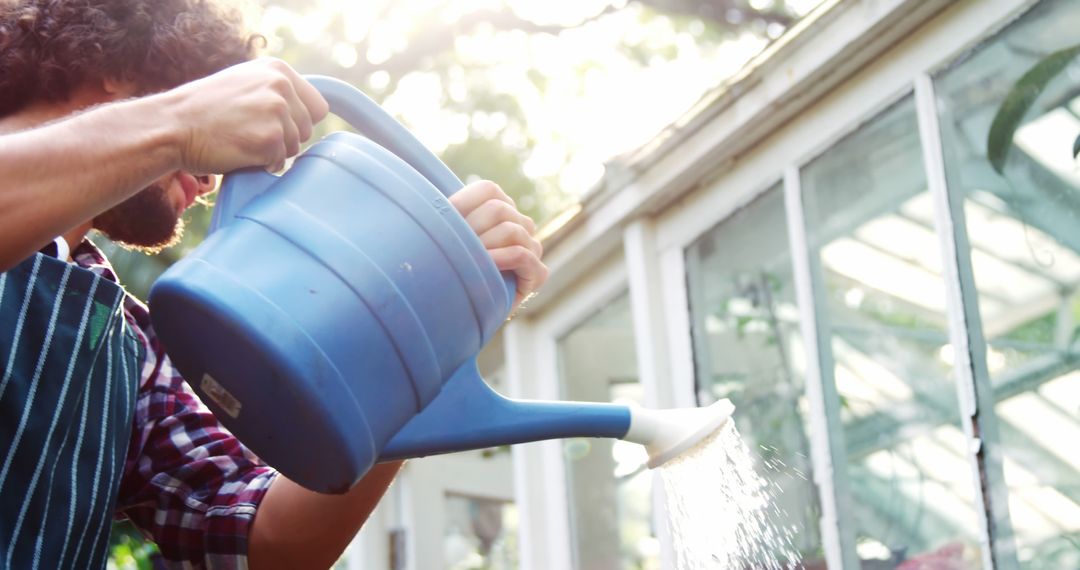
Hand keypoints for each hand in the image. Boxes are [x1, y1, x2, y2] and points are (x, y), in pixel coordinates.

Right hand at [165, 57, 328, 173]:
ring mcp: (277, 111)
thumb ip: (274, 90)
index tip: (279, 127)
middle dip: (285, 138)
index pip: (317, 107)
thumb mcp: (244, 82)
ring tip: (241, 141)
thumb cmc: (204, 109)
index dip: (299, 122)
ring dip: (272, 152)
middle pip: (307, 129)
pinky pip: (279, 162)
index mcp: (278, 70)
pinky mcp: (270, 138)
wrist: (172, 125)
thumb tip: (309, 114)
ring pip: (294, 147)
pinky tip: (239, 152)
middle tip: (251, 134)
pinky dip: (261, 164)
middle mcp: (281, 86)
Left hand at [449, 181, 547, 309]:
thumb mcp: (449, 237)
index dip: (463, 203)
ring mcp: (533, 247)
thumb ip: (449, 216)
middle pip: (498, 209)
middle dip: (472, 229)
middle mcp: (522, 224)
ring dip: (484, 247)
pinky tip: (486, 266)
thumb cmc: (454, 270)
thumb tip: (430, 200)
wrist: (465, 312)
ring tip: (469, 262)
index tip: (443, 225)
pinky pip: (521, 255)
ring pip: (510, 230)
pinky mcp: (539, 272)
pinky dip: (500, 259)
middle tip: (456, 250)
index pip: (488, 190)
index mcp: (503, 208)